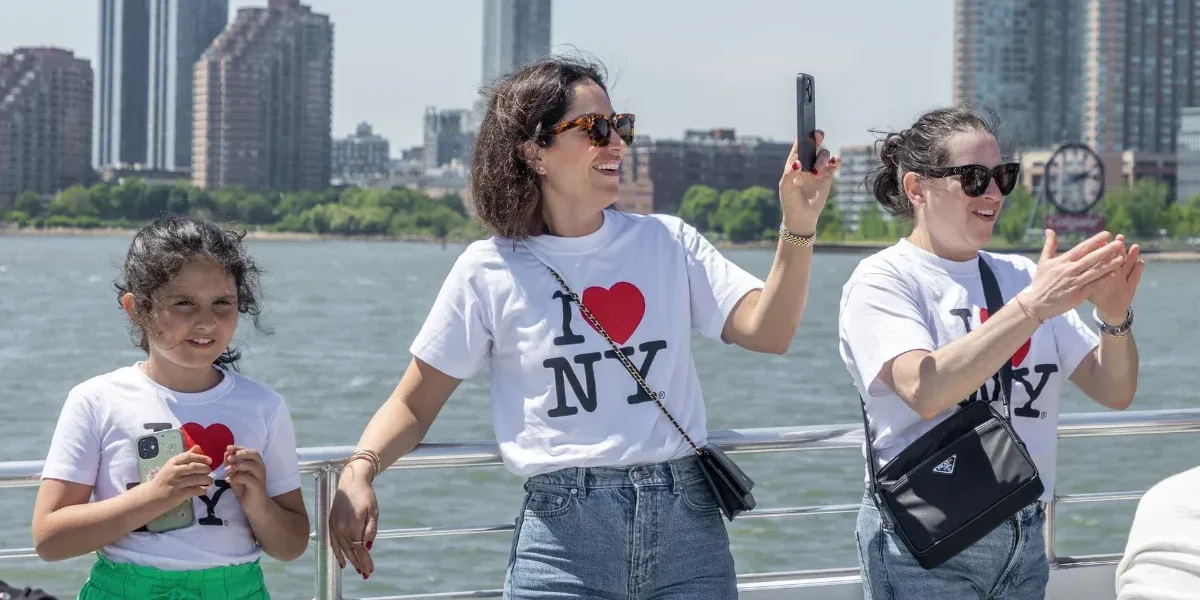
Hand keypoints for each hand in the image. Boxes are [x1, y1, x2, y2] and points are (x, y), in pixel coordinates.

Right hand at [147, 445, 211, 503]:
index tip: (210, 461)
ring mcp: (176, 483)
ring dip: (206, 479)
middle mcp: (174, 471)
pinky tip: (204, 490)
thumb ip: (186, 457)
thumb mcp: (172, 466)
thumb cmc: (164, 480)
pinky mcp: (178, 494)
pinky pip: (194, 490)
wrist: (150, 496)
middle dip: (205, 469)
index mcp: (172, 463)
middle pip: (194, 467)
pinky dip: (202, 490)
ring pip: (196, 479)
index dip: (201, 458)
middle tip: (209, 471)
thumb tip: (198, 447)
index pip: (189, 457)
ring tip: (210, 481)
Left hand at [224, 445, 267, 503]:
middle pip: (254, 454)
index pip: (249, 451)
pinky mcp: (257, 486)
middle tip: (229, 458)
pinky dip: (237, 477)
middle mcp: (260, 468)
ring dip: (237, 466)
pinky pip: (248, 478)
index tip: (228, 448)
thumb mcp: (235, 475)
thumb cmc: (245, 490)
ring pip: (252, 465)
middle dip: (240, 453)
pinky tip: (229, 480)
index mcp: (256, 464)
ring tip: (227, 471)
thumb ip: (231, 465)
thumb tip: (226, 454)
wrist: (255, 507)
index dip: (239, 448)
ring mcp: (260, 477)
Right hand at [329, 460, 378, 578]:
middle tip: (366, 573)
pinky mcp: (330, 524)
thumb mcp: (373, 511)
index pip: (360, 549)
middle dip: (359, 563)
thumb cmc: (365, 495)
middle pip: (351, 551)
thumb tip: (368, 546)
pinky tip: (342, 562)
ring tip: (358, 569)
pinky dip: (337, 554)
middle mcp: (341, 528)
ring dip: (350, 561)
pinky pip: (333, 543)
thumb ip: (371, 529)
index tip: (370, 570)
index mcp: (353, 525)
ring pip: (342, 549)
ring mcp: (334, 527)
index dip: (365, 560)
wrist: (350, 482)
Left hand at [777, 130, 838, 233]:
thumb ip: (790, 173)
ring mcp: (818, 168)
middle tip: (818, 135)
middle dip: (816, 138)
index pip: (798, 146)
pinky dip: (836, 160)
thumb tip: (797, 162)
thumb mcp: (786, 187)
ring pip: (824, 154)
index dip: (802, 136)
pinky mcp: (828, 176)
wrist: (801, 215)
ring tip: (816, 172)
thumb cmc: (790, 200)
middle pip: (814, 145)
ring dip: (822, 159)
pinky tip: (835, 161)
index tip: (806, 129)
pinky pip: (834, 164)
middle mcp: (807, 162)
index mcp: (794, 162)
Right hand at [1018, 230, 1126, 320]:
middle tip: (1119, 243)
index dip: (1095, 241)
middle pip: (1091, 259)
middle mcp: (1069, 271)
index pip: (1081, 248)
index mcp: (1062, 262)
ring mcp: (1074, 283)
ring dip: (1109, 265)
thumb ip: (1049, 245)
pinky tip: (1114, 274)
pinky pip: (1093, 285)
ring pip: (1094, 272)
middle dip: (1106, 250)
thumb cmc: (1040, 282)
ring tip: (1121, 258)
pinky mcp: (1077, 295)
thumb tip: (1050, 230)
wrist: (1035, 304)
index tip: (1106, 234)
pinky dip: (1103, 280)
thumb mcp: (1043, 262)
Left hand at [1089, 234, 1143, 323]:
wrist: (1110, 307)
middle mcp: (1115, 270)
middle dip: (1118, 247)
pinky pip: (1135, 277)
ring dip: (1131, 255)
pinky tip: (1141, 262)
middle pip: (1116, 257)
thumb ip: (1081, 274)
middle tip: (1120, 237)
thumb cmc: (1096, 294)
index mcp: (1103, 269)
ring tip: (1135, 246)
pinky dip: (1138, 270)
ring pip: (1128, 264)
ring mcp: (1124, 276)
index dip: (1102, 248)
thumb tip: (1067, 263)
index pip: (1102, 256)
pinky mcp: (1131, 285)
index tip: (1103, 238)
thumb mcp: (1087, 285)